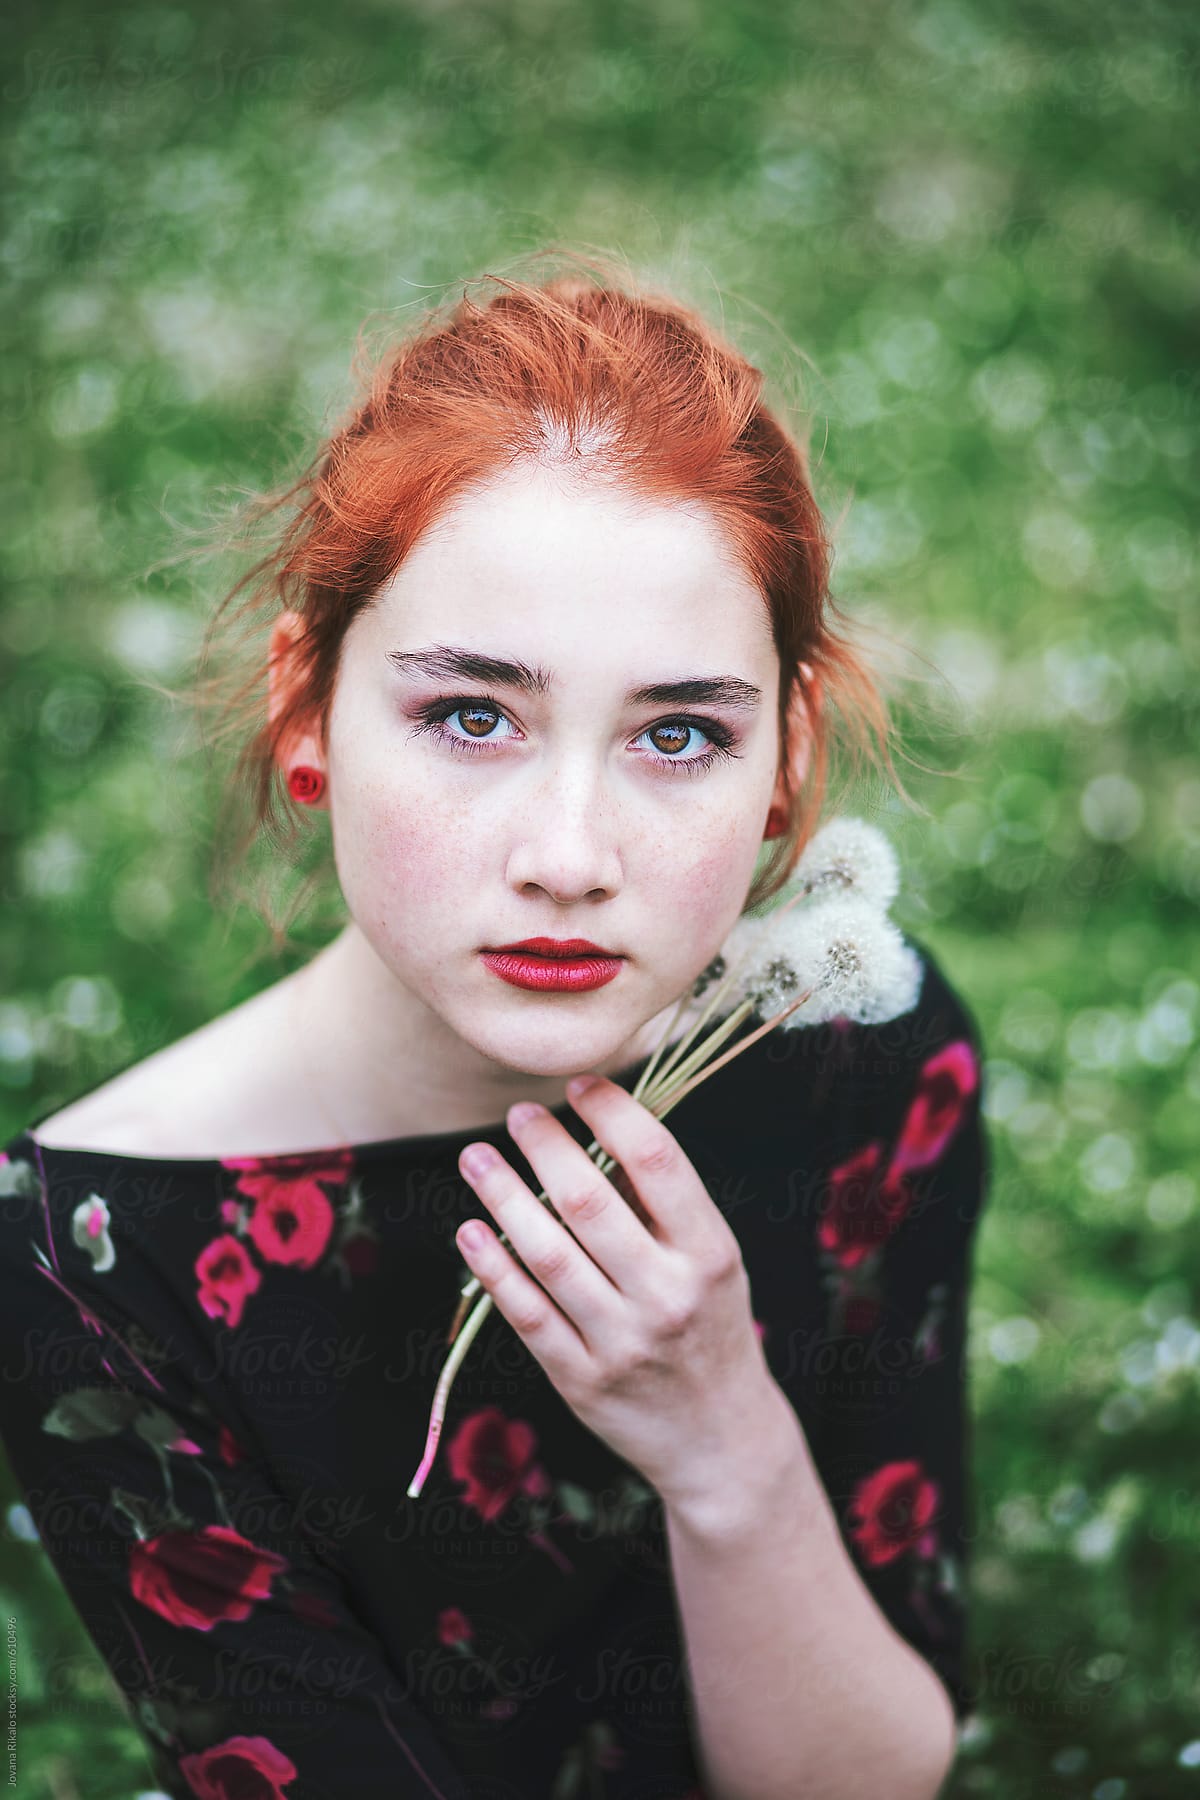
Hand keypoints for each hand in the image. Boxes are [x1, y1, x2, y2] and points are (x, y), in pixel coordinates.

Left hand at [454, 1072, 787, 1521]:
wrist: (721, 1439)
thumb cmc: (711, 1326)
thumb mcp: (713, 1262)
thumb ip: (664, 1205)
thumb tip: (596, 1126)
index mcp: (708, 1253)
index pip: (658, 1162)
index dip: (612, 1112)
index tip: (580, 1084)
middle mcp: (667, 1295)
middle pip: (591, 1203)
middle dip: (545, 1148)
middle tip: (516, 1116)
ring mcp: (622, 1341)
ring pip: (548, 1255)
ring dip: (503, 1198)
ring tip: (475, 1159)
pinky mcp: (581, 1379)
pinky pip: (526, 1313)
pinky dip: (492, 1268)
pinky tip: (471, 1231)